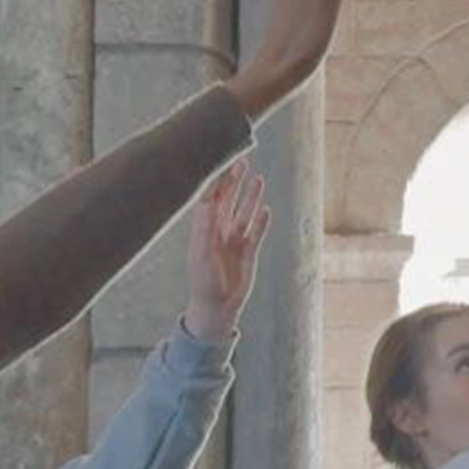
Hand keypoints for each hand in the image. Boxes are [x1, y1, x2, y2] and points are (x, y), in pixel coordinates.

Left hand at [182, 157, 270, 340]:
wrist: (217, 307)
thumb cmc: (204, 282)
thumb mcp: (201, 254)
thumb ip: (205, 227)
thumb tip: (207, 201)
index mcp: (205, 230)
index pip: (212, 199)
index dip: (218, 182)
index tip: (223, 163)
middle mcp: (219, 232)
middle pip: (228, 201)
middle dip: (235, 182)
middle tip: (242, 162)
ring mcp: (234, 242)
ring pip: (245, 213)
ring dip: (251, 196)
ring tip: (258, 178)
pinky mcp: (248, 253)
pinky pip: (257, 232)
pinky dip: (262, 220)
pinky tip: (267, 209)